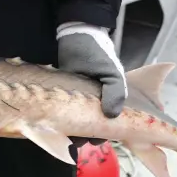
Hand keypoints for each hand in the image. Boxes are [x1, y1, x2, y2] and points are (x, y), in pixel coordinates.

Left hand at [56, 21, 126, 147]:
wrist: (74, 38)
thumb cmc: (97, 54)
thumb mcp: (111, 72)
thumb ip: (116, 92)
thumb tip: (112, 115)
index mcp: (114, 97)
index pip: (115, 122)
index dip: (110, 132)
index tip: (99, 138)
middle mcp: (100, 101)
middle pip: (98, 126)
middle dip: (91, 134)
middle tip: (81, 138)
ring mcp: (83, 100)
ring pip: (82, 123)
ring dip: (77, 131)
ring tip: (70, 135)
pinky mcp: (67, 97)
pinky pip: (68, 115)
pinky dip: (65, 123)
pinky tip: (60, 127)